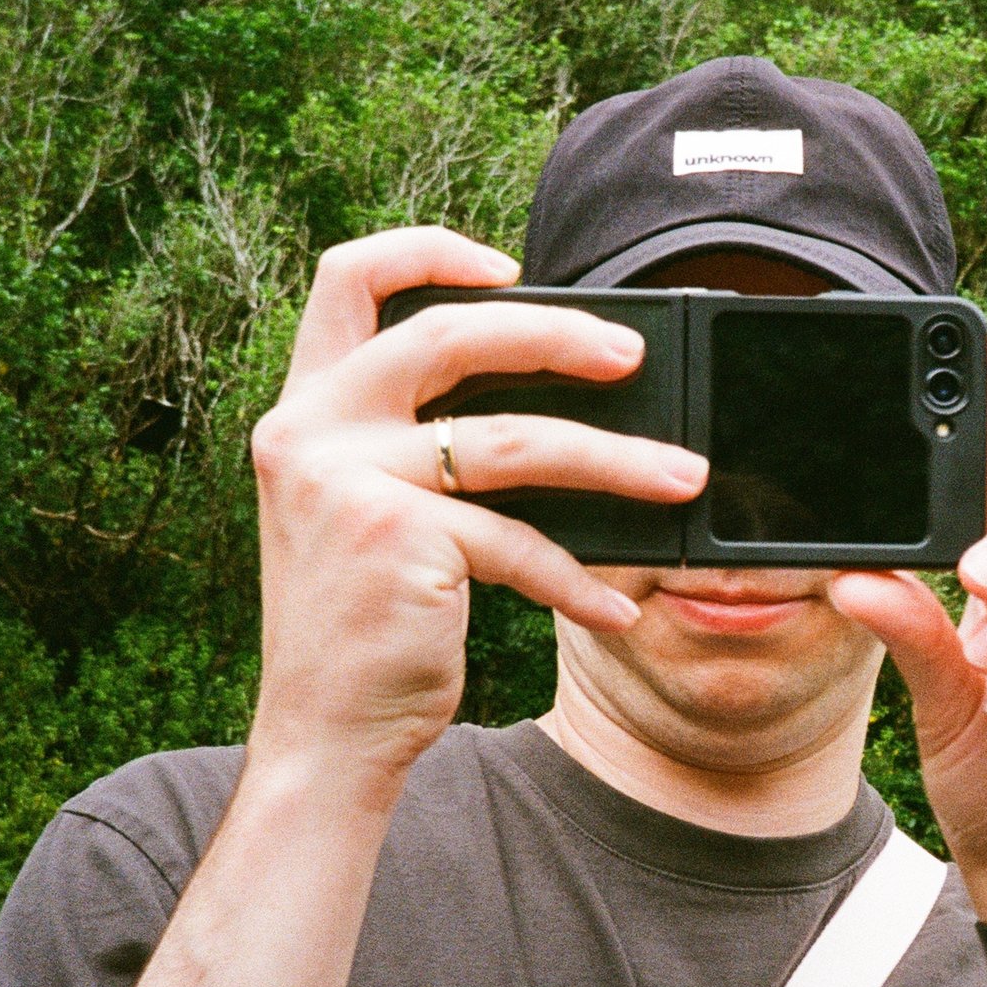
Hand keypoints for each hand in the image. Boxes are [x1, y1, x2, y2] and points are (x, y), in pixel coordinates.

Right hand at [248, 227, 707, 792]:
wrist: (324, 735)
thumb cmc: (368, 627)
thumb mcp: (375, 514)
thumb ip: (425, 446)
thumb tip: (563, 400)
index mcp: (303, 409)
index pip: (347, 278)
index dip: (427, 250)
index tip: (506, 266)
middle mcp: (310, 431)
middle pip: (451, 333)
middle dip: (557, 334)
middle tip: (632, 356)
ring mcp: (348, 481)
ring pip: (513, 440)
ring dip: (614, 458)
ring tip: (682, 478)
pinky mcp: (398, 538)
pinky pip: (519, 541)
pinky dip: (578, 578)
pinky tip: (617, 609)